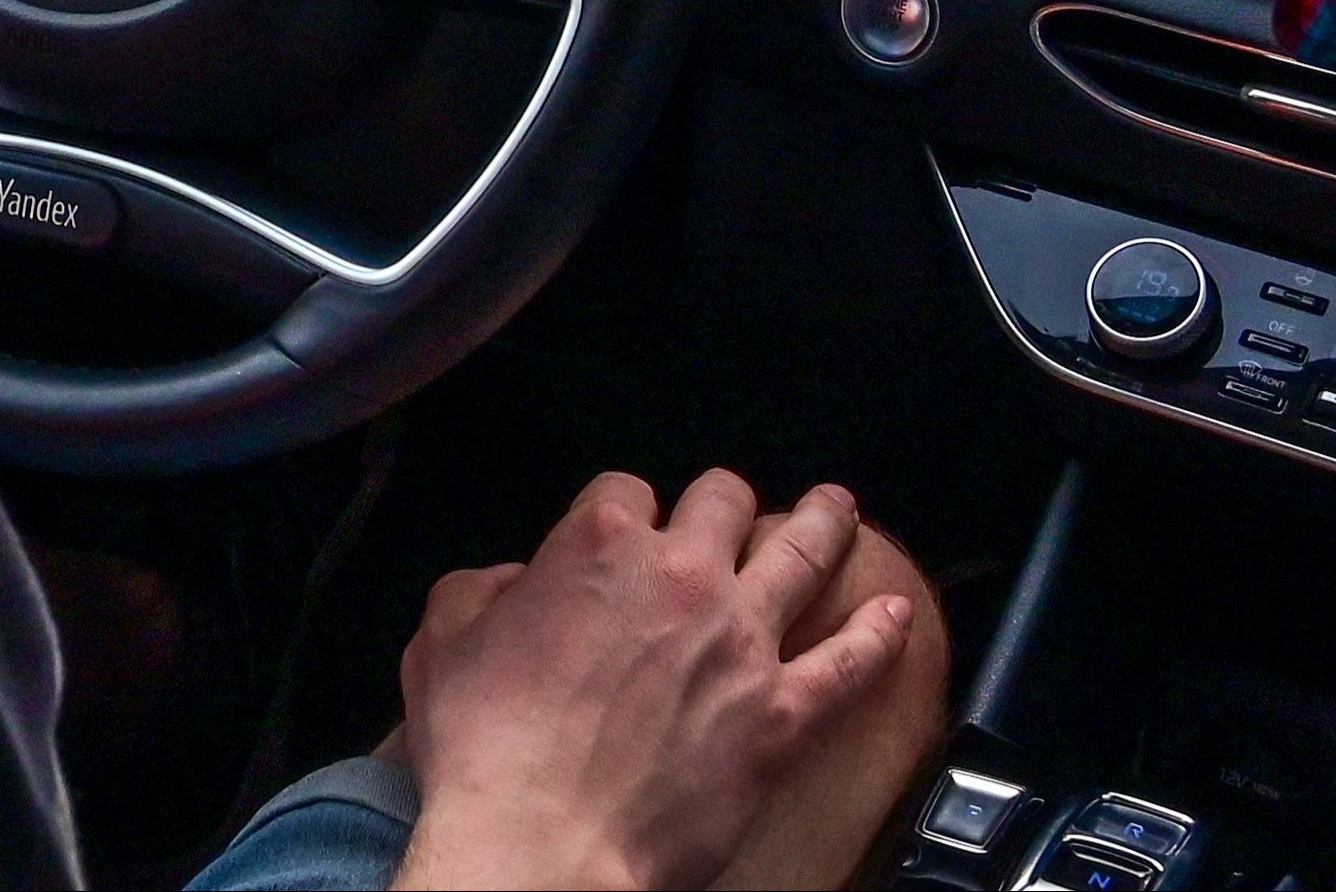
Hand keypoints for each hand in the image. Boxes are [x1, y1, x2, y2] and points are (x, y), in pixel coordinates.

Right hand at [389, 472, 915, 891]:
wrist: (542, 844)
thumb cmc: (487, 751)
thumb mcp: (441, 641)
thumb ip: (482, 589)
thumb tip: (515, 583)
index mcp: (598, 545)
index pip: (624, 490)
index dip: (622, 511)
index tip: (621, 534)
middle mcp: (681, 574)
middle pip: (722, 500)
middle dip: (724, 501)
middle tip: (729, 512)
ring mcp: (741, 641)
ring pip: (801, 553)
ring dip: (824, 523)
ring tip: (839, 507)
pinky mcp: (781, 715)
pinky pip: (850, 663)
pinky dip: (877, 635)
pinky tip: (894, 615)